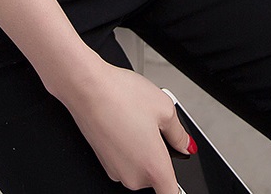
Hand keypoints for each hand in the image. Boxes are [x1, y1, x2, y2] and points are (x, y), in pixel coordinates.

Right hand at [58, 57, 193, 192]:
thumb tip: (185, 144)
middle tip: (153, 126)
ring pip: (138, 167)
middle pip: (155, 177)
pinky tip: (122, 120)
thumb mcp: (164, 106)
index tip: (176, 169)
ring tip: (134, 118)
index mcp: (154, 168)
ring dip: (140, 149)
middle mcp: (133, 177)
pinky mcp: (103, 161)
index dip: (179, 187)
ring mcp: (116, 170)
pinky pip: (123, 159)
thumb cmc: (120, 95)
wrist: (85, 87)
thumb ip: (180, 133)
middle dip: (158, 154)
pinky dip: (125, 145)